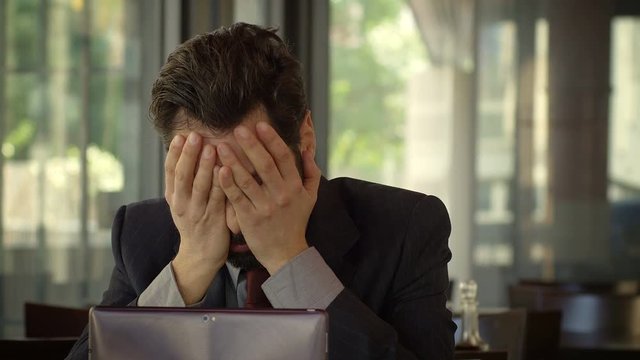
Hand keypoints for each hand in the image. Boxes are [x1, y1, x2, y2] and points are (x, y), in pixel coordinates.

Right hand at [165, 133, 228, 303]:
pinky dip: (222, 184)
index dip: (174, 154)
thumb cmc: (196, 222)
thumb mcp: (183, 202)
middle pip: (183, 176)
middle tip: (194, 136)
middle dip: (188, 155)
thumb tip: (186, 150)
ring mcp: (198, 213)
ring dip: (205, 167)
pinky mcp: (214, 220)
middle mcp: (183, 204)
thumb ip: (184, 180)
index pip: (170, 171)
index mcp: (174, 197)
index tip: (179, 136)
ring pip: (200, 186)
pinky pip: (218, 200)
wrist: (200, 255)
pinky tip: (226, 171)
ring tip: (211, 148)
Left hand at [217, 122, 320, 273]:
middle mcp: (280, 195)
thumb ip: (311, 173)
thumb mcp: (310, 197)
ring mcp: (264, 207)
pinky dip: (227, 183)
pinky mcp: (249, 218)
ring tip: (221, 145)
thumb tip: (306, 150)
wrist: (285, 254)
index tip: (260, 125)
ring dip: (233, 161)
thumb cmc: (296, 222)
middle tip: (238, 129)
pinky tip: (219, 170)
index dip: (272, 140)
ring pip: (247, 180)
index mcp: (295, 187)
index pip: (284, 158)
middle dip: (251, 145)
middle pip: (265, 165)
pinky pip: (236, 198)